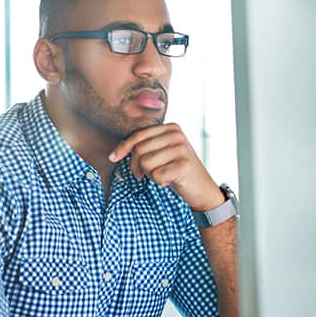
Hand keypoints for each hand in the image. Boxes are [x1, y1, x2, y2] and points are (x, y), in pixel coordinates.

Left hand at [108, 124, 224, 211]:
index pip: (139, 135)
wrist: (202, 189)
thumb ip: (145, 146)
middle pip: (139, 149)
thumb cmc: (176, 171)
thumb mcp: (161, 153)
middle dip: (137, 165)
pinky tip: (171, 181)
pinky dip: (159, 182)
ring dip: (150, 174)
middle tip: (146, 174)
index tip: (112, 158)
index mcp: (172, 127)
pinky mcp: (184, 165)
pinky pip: (155, 175)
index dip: (123, 147)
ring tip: (164, 175)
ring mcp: (182, 149)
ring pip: (145, 163)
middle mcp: (177, 135)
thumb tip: (114, 153)